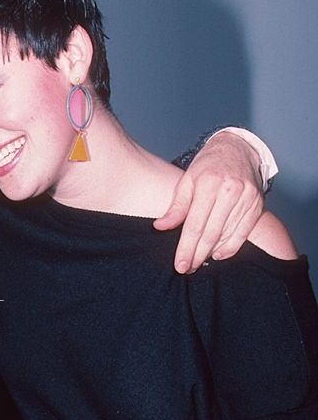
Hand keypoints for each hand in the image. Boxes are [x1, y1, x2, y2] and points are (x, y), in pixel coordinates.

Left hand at [154, 132, 263, 272]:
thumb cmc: (208, 166)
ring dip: (212, 253)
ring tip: (198, 263)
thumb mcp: (186, 180)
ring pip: (227, 235)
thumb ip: (176, 206)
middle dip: (197, 255)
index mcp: (209, 183)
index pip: (195, 224)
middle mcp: (230, 191)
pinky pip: (244, 233)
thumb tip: (160, 227)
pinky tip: (218, 255)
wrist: (237, 149)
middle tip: (186, 269)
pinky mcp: (258, 204)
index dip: (186, 247)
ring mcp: (247, 198)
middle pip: (211, 233)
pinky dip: (231, 247)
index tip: (180, 265)